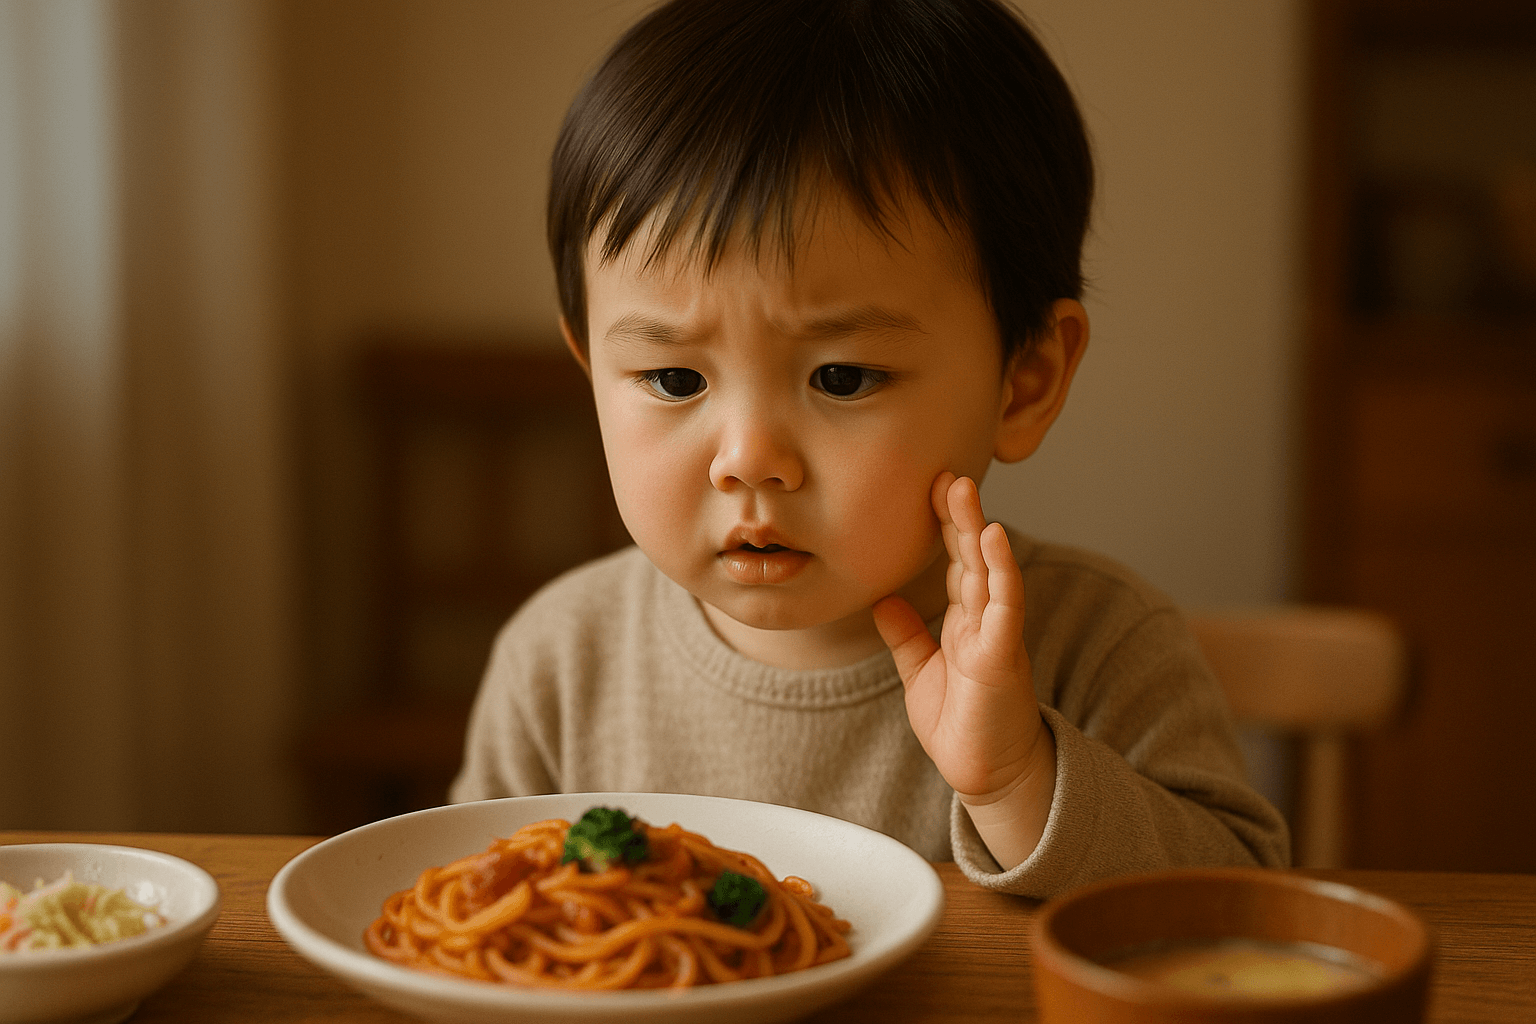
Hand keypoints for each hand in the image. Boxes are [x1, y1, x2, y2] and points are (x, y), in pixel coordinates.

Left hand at [873, 472, 1055, 867]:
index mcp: (963, 621)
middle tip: (945, 472)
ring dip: (976, 528)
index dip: (943, 525)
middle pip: (971, 555)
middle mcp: (982, 619)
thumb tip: (882, 600)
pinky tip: (992, 538)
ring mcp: (996, 633)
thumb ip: (905, 635)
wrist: (987, 773)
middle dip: (958, 514)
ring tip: (963, 489)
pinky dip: (1000, 570)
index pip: (954, 562)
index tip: (928, 487)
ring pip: (988, 570)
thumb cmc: (960, 724)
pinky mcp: (1003, 654)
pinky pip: (1004, 605)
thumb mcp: (920, 672)